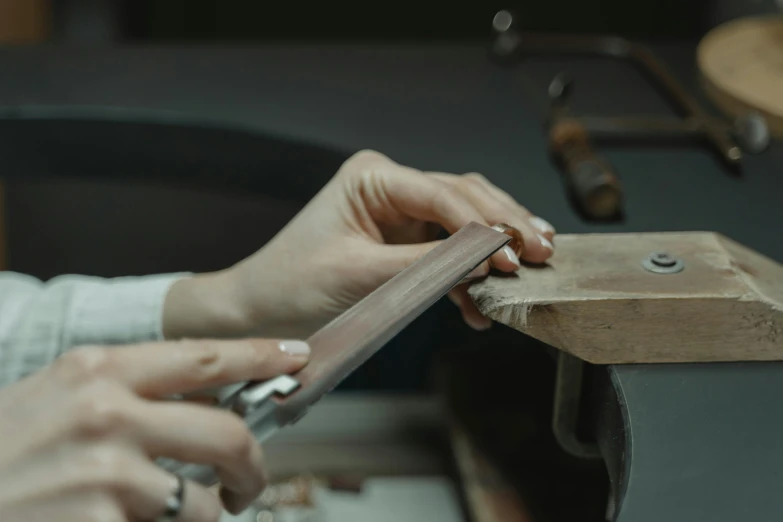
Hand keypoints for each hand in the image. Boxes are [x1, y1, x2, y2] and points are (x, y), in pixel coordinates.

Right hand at [0, 338, 309, 520]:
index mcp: (97, 370)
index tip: (294, 357)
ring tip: (176, 516)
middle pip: (227, 432)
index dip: (260, 356)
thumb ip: (126, 390)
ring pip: (204, 500)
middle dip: (252, 464)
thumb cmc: (2, 452)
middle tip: (248, 481)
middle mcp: (107, 412)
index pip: (204, 356)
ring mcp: (105, 472)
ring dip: (204, 515)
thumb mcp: (56, 396)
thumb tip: (203, 397)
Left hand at [164, 150, 555, 337]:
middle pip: (464, 197)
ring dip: (495, 247)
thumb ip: (422, 266)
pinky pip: (448, 251)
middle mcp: (390, 186)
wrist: (261, 310)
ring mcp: (400, 212)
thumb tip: (480, 263)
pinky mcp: (404, 240)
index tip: (513, 255)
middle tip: (542, 252)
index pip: (443, 193)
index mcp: (372, 176)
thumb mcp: (359, 275)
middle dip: (504, 225)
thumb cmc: (291, 284)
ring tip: (528, 270)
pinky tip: (480, 304)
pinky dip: (467, 276)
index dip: (483, 225)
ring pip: (464, 221)